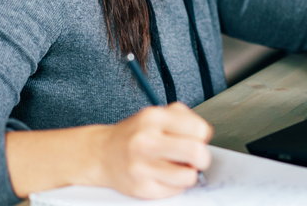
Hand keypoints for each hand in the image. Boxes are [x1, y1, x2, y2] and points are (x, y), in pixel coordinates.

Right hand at [93, 102, 212, 198]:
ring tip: (179, 168)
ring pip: (188, 176)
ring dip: (189, 174)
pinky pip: (174, 191)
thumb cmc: (135, 134)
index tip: (196, 139)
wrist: (102, 154)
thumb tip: (205, 136)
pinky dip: (175, 184)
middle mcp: (146, 141)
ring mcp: (141, 167)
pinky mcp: (140, 188)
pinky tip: (164, 175)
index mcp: (153, 118)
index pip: (198, 129)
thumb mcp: (156, 114)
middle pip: (196, 153)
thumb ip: (183, 119)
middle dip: (202, 158)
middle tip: (196, 158)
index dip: (202, 136)